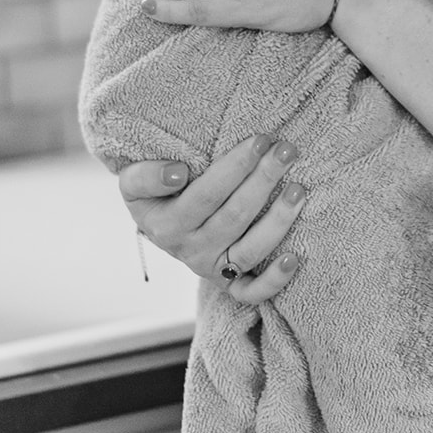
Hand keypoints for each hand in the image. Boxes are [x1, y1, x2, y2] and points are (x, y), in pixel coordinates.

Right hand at [117, 133, 305, 303]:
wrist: (158, 224)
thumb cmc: (154, 193)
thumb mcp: (133, 181)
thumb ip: (146, 175)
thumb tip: (178, 173)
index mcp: (166, 226)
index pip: (207, 194)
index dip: (236, 167)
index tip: (260, 140)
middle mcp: (190, 251)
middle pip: (235, 216)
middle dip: (264, 180)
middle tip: (287, 150)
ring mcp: (211, 270)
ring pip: (250, 250)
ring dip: (279, 220)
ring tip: (299, 188)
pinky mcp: (228, 285)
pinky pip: (253, 292)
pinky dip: (275, 280)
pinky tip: (294, 258)